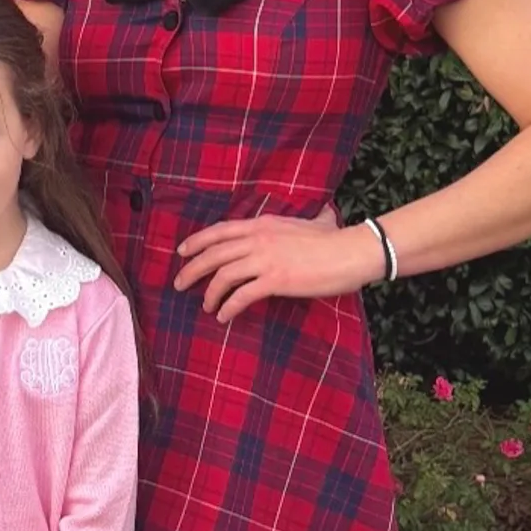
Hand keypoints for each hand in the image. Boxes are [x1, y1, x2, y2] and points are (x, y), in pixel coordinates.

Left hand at [173, 212, 382, 325]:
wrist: (351, 252)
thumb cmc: (335, 240)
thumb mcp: (313, 222)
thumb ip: (308, 219)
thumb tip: (322, 214)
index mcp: (262, 224)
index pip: (220, 231)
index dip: (197, 241)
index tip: (182, 252)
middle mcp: (258, 239)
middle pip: (213, 254)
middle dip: (191, 270)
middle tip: (179, 284)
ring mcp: (265, 259)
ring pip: (222, 276)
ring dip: (209, 293)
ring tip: (205, 306)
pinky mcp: (275, 280)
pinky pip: (241, 296)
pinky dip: (228, 307)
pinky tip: (224, 316)